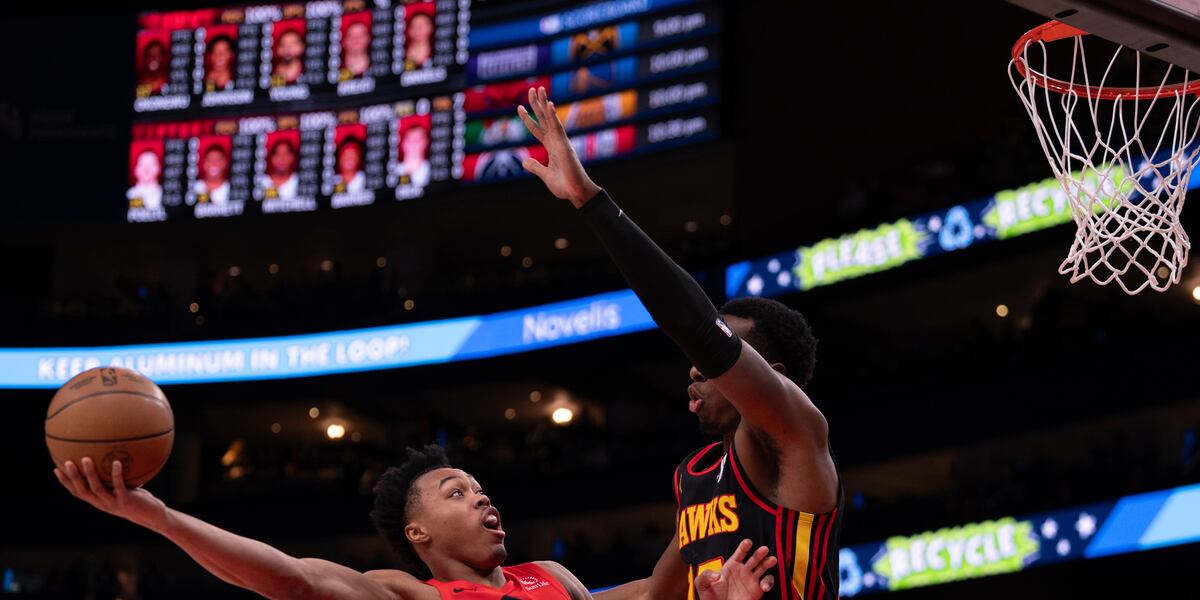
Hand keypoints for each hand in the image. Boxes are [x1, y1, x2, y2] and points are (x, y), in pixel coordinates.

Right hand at [54, 457, 169, 532]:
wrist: (152, 516)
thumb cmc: (138, 501)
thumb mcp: (123, 489)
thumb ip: (115, 479)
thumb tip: (114, 457)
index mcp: (98, 501)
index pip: (77, 492)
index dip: (66, 482)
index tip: (56, 469)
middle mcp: (102, 504)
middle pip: (82, 491)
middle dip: (73, 477)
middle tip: (67, 462)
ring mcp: (113, 503)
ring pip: (97, 488)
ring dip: (90, 474)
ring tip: (86, 458)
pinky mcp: (126, 500)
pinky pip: (119, 486)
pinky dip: (116, 474)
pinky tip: (116, 462)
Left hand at [517, 86, 601, 207]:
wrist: (576, 193)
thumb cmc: (565, 185)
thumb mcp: (545, 175)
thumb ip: (535, 167)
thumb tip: (524, 161)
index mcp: (551, 147)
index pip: (537, 129)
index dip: (528, 119)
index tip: (519, 108)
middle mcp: (556, 141)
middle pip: (544, 118)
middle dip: (537, 104)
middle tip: (532, 89)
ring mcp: (561, 142)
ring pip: (550, 118)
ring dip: (544, 103)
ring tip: (539, 89)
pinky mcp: (565, 146)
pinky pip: (558, 128)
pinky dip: (552, 116)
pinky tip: (549, 104)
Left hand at [695, 539, 777, 599]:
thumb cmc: (710, 597)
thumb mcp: (702, 584)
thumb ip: (706, 576)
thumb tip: (718, 575)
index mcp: (731, 565)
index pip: (740, 553)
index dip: (744, 547)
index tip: (748, 542)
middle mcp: (743, 570)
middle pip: (754, 558)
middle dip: (759, 553)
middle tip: (764, 549)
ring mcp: (751, 579)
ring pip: (763, 567)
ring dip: (768, 562)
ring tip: (772, 559)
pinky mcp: (758, 590)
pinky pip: (767, 582)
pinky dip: (768, 582)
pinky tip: (764, 586)